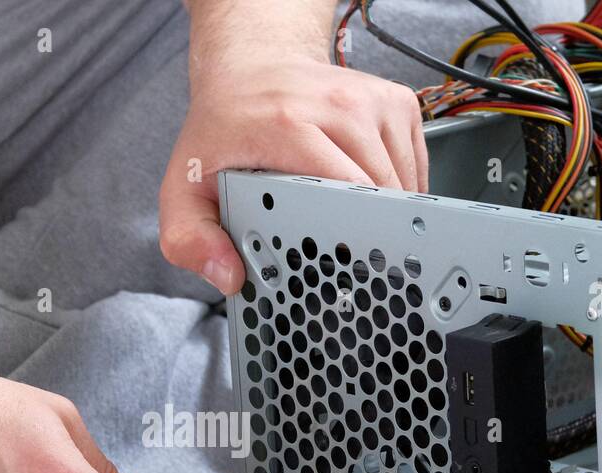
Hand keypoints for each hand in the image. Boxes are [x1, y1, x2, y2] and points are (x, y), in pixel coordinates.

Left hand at [160, 49, 427, 295]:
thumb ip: (190, 238)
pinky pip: (416, 163)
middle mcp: (337, 105)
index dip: (346, 235)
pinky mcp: (394, 100)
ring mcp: (371, 99)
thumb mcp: (185, 186)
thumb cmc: (224, 127)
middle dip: (370, 233)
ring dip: (389, 214)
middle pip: (380, 191)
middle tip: (348, 256)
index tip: (339, 264)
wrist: (250, 67)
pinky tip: (374, 196)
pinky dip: (402, 189)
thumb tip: (228, 276)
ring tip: (360, 226)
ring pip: (404, 182)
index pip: (342, 191)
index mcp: (289, 124)